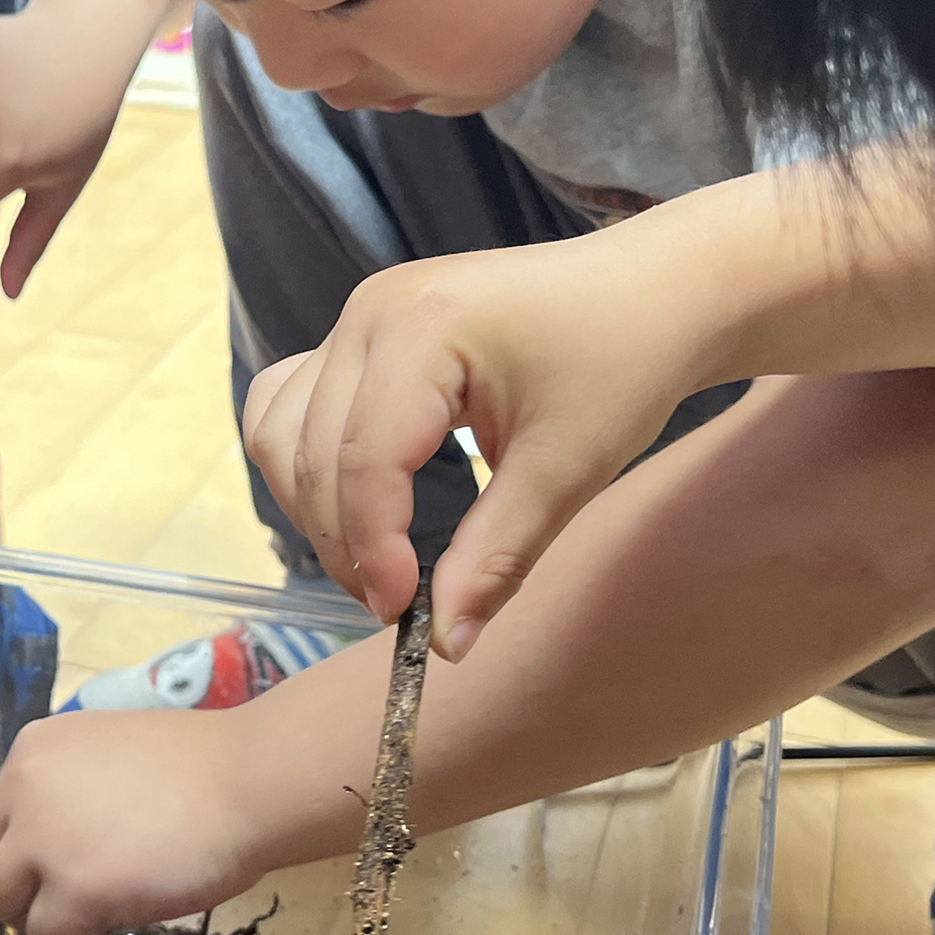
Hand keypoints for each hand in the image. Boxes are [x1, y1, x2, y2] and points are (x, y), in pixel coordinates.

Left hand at [0, 708, 302, 934]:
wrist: (248, 782)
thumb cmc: (202, 765)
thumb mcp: (110, 753)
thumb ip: (69, 788)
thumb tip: (53, 842)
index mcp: (31, 751)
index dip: (26, 849)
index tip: (63, 861)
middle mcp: (22, 790)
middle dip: (27, 886)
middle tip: (78, 892)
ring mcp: (42, 843)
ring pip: (4, 904)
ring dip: (45, 914)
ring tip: (100, 906)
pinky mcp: (73, 891)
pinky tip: (120, 914)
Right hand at [246, 231, 727, 656]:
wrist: (654, 290)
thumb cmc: (622, 362)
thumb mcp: (568, 469)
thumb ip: (495, 556)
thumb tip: (444, 645)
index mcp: (422, 327)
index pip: (361, 458)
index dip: (372, 549)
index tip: (403, 613)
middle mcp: (372, 311)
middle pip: (309, 452)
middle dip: (343, 542)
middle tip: (400, 604)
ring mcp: (360, 316)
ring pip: (280, 430)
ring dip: (313, 508)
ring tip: (377, 562)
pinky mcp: (363, 332)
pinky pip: (291, 403)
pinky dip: (306, 463)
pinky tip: (353, 505)